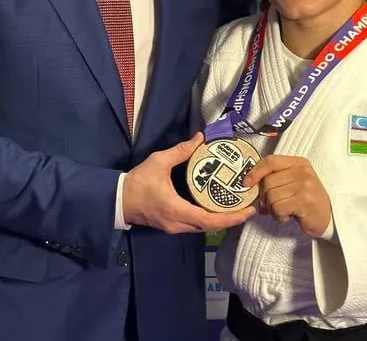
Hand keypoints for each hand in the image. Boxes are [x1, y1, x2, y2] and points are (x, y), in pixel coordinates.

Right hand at [122, 133, 255, 233]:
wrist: (117, 200)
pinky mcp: (171, 226)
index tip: (248, 211)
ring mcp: (175, 228)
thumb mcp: (159, 162)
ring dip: (221, 220)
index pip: (210, 220)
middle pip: (211, 227)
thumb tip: (200, 138)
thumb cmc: (138, 182)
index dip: (231, 218)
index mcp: (178, 211)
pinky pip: (195, 225)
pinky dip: (209, 219)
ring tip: (236, 207)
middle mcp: (179, 225)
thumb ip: (181, 151)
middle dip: (231, 219)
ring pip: (203, 228)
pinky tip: (216, 208)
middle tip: (248, 206)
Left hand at [242, 155, 330, 238]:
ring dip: (272, 208)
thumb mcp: (293, 183)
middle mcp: (302, 171)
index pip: (270, 161)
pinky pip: (278, 207)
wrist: (328, 218)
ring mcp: (305, 185)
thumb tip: (250, 184)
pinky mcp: (304, 201)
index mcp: (298, 163)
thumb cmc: (307, 201)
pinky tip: (288, 215)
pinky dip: (279, 215)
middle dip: (265, 197)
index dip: (255, 172)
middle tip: (272, 206)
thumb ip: (275, 179)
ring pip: (271, 196)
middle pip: (268, 181)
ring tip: (284, 210)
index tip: (247, 183)